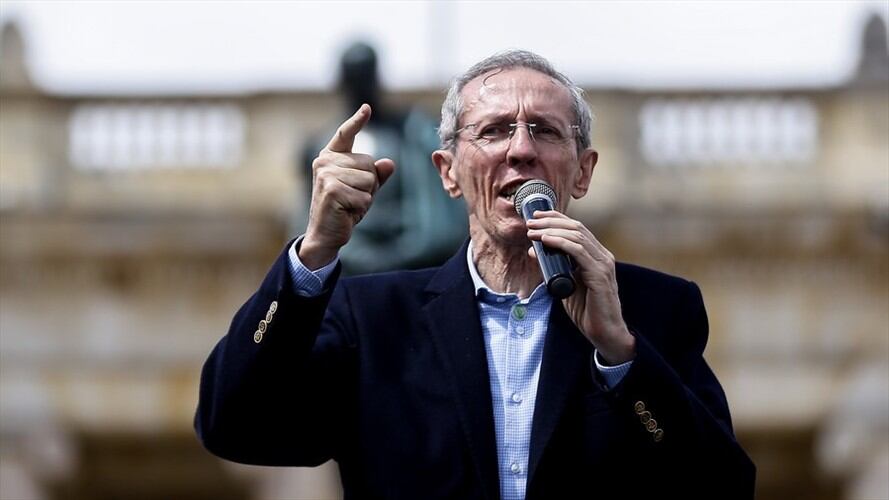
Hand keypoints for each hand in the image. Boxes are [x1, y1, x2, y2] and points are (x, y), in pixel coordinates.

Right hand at [300, 104, 396, 269]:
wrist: (325, 234)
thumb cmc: (344, 209)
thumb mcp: (363, 189)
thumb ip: (376, 175)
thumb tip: (389, 163)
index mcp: (330, 156)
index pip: (346, 134)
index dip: (357, 121)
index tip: (367, 108)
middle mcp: (325, 161)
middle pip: (369, 163)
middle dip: (369, 184)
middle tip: (351, 198)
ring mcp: (326, 175)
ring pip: (369, 180)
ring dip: (365, 197)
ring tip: (348, 204)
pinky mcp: (332, 190)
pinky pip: (365, 196)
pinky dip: (361, 208)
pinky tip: (346, 212)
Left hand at [526, 210, 635, 364]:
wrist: (604, 332)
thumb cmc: (587, 310)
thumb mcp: (564, 284)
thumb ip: (551, 268)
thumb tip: (532, 251)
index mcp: (596, 256)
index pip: (577, 229)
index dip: (556, 219)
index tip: (536, 217)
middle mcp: (602, 256)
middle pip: (576, 228)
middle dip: (551, 221)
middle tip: (530, 222)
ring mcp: (603, 264)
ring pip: (577, 236)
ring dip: (551, 231)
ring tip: (533, 232)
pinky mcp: (600, 275)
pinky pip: (578, 252)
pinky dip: (561, 243)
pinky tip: (546, 241)